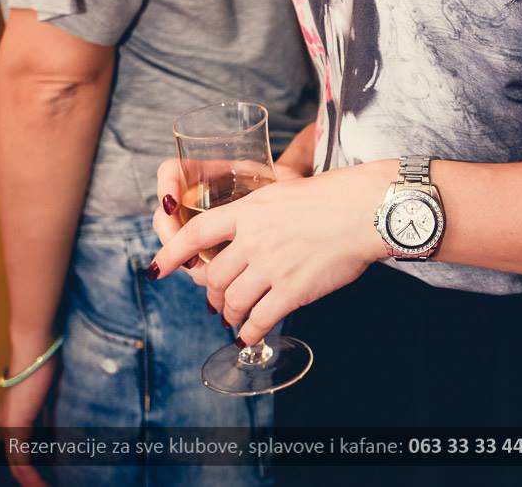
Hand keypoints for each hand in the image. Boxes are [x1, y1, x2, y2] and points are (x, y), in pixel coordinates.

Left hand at [0, 342, 59, 486]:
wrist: (38, 340)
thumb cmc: (52, 351)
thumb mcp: (60, 380)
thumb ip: (64, 396)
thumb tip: (86, 403)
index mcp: (17, 407)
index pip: (23, 442)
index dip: (36, 458)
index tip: (54, 469)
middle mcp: (9, 418)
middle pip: (18, 456)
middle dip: (33, 475)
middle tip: (50, 485)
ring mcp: (11, 422)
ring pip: (17, 463)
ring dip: (32, 480)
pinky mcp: (16, 425)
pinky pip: (20, 461)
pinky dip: (30, 477)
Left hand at [150, 160, 395, 342]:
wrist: (363, 209)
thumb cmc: (330, 197)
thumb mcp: (283, 190)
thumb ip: (259, 211)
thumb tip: (246, 231)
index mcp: (250, 210)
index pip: (197, 233)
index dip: (172, 252)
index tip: (158, 267)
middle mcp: (254, 238)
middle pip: (213, 276)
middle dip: (211, 294)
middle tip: (217, 301)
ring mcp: (272, 265)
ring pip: (231, 301)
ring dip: (229, 315)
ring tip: (234, 318)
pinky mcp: (292, 289)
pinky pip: (259, 320)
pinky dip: (249, 331)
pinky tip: (251, 333)